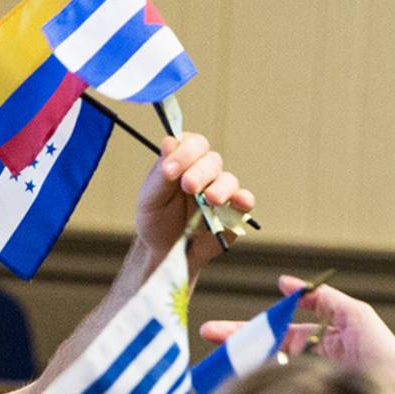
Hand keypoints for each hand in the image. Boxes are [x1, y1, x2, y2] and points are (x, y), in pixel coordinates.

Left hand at [136, 132, 254, 266]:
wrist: (165, 252)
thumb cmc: (156, 220)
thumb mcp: (150, 197)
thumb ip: (161, 173)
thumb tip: (169, 141)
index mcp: (184, 162)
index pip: (192, 144)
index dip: (184, 152)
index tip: (170, 170)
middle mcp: (204, 173)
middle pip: (211, 160)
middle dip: (199, 172)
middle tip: (188, 186)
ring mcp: (220, 191)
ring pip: (228, 179)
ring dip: (220, 187)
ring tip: (209, 199)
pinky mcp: (233, 212)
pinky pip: (244, 201)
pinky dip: (243, 199)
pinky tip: (238, 201)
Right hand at [201, 275, 394, 393]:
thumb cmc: (384, 355)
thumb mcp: (353, 315)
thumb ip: (320, 297)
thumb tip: (283, 283)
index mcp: (315, 343)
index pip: (273, 332)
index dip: (245, 329)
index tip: (213, 330)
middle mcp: (306, 364)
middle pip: (261, 351)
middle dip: (231, 346)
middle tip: (203, 340)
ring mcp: (305, 385)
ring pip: (263, 374)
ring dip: (236, 370)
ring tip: (208, 370)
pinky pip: (274, 393)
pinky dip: (253, 389)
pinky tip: (233, 387)